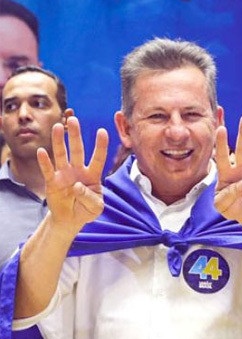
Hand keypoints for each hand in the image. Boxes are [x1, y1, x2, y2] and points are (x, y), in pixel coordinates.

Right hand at [38, 116, 107, 233]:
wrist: (70, 220)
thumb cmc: (86, 210)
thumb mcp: (95, 208)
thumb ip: (90, 198)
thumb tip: (77, 186)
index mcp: (93, 175)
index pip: (98, 158)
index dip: (100, 146)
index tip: (102, 131)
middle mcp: (78, 171)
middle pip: (77, 150)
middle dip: (75, 135)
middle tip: (73, 119)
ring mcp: (64, 175)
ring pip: (61, 155)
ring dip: (59, 142)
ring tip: (58, 127)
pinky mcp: (52, 182)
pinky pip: (48, 170)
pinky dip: (45, 162)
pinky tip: (42, 151)